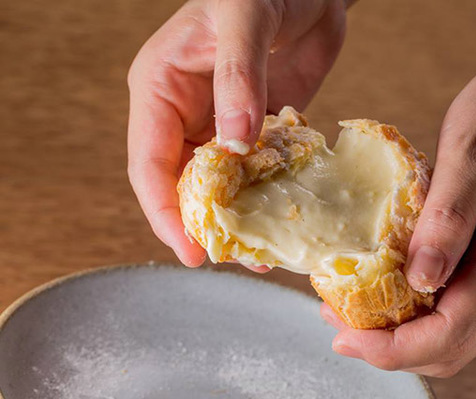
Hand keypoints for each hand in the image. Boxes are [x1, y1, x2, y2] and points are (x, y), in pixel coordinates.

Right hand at [127, 0, 346, 266]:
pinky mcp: (261, 126)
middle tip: (232, 257)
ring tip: (262, 252)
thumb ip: (238, 78)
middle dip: (204, 222)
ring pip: (222, 183)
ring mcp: (224, 122)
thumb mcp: (243, 18)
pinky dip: (269, 194)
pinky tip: (286, 216)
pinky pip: (258, 169)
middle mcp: (186, 112)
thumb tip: (236, 143)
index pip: (150, 163)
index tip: (191, 250)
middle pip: (183, 182)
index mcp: (161, 88)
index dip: (166, 211)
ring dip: (240, 216)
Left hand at [321, 10, 475, 376]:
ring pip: (458, 332)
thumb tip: (420, 279)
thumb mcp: (471, 148)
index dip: (395, 348)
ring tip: (350, 308)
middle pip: (453, 344)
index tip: (344, 336)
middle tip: (336, 324)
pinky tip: (386, 283)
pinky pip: (462, 305)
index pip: (452, 331)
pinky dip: (419, 309)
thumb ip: (448, 216)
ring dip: (402, 332)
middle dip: (391, 348)